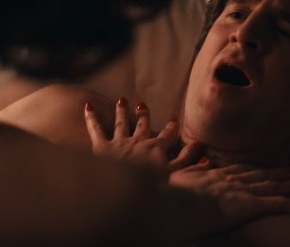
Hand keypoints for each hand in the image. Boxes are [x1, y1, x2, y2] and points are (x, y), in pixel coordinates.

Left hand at [84, 98, 203, 176]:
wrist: (123, 189)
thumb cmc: (150, 186)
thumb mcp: (174, 174)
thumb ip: (187, 160)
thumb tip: (202, 146)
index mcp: (156, 148)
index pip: (167, 135)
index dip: (171, 127)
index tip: (174, 119)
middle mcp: (138, 141)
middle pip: (142, 125)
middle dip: (143, 115)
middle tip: (142, 104)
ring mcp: (119, 142)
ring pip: (121, 123)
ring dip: (121, 111)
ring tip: (122, 100)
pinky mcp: (101, 146)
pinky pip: (96, 129)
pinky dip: (91, 117)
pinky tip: (87, 105)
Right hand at [167, 162, 289, 237]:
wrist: (173, 202)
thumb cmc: (168, 195)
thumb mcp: (173, 180)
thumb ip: (183, 172)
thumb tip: (181, 171)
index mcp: (213, 175)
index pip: (238, 170)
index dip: (253, 167)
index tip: (263, 165)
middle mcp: (231, 179)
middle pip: (258, 174)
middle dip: (275, 172)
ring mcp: (241, 190)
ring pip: (271, 186)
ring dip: (289, 184)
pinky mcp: (249, 205)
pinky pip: (278, 204)